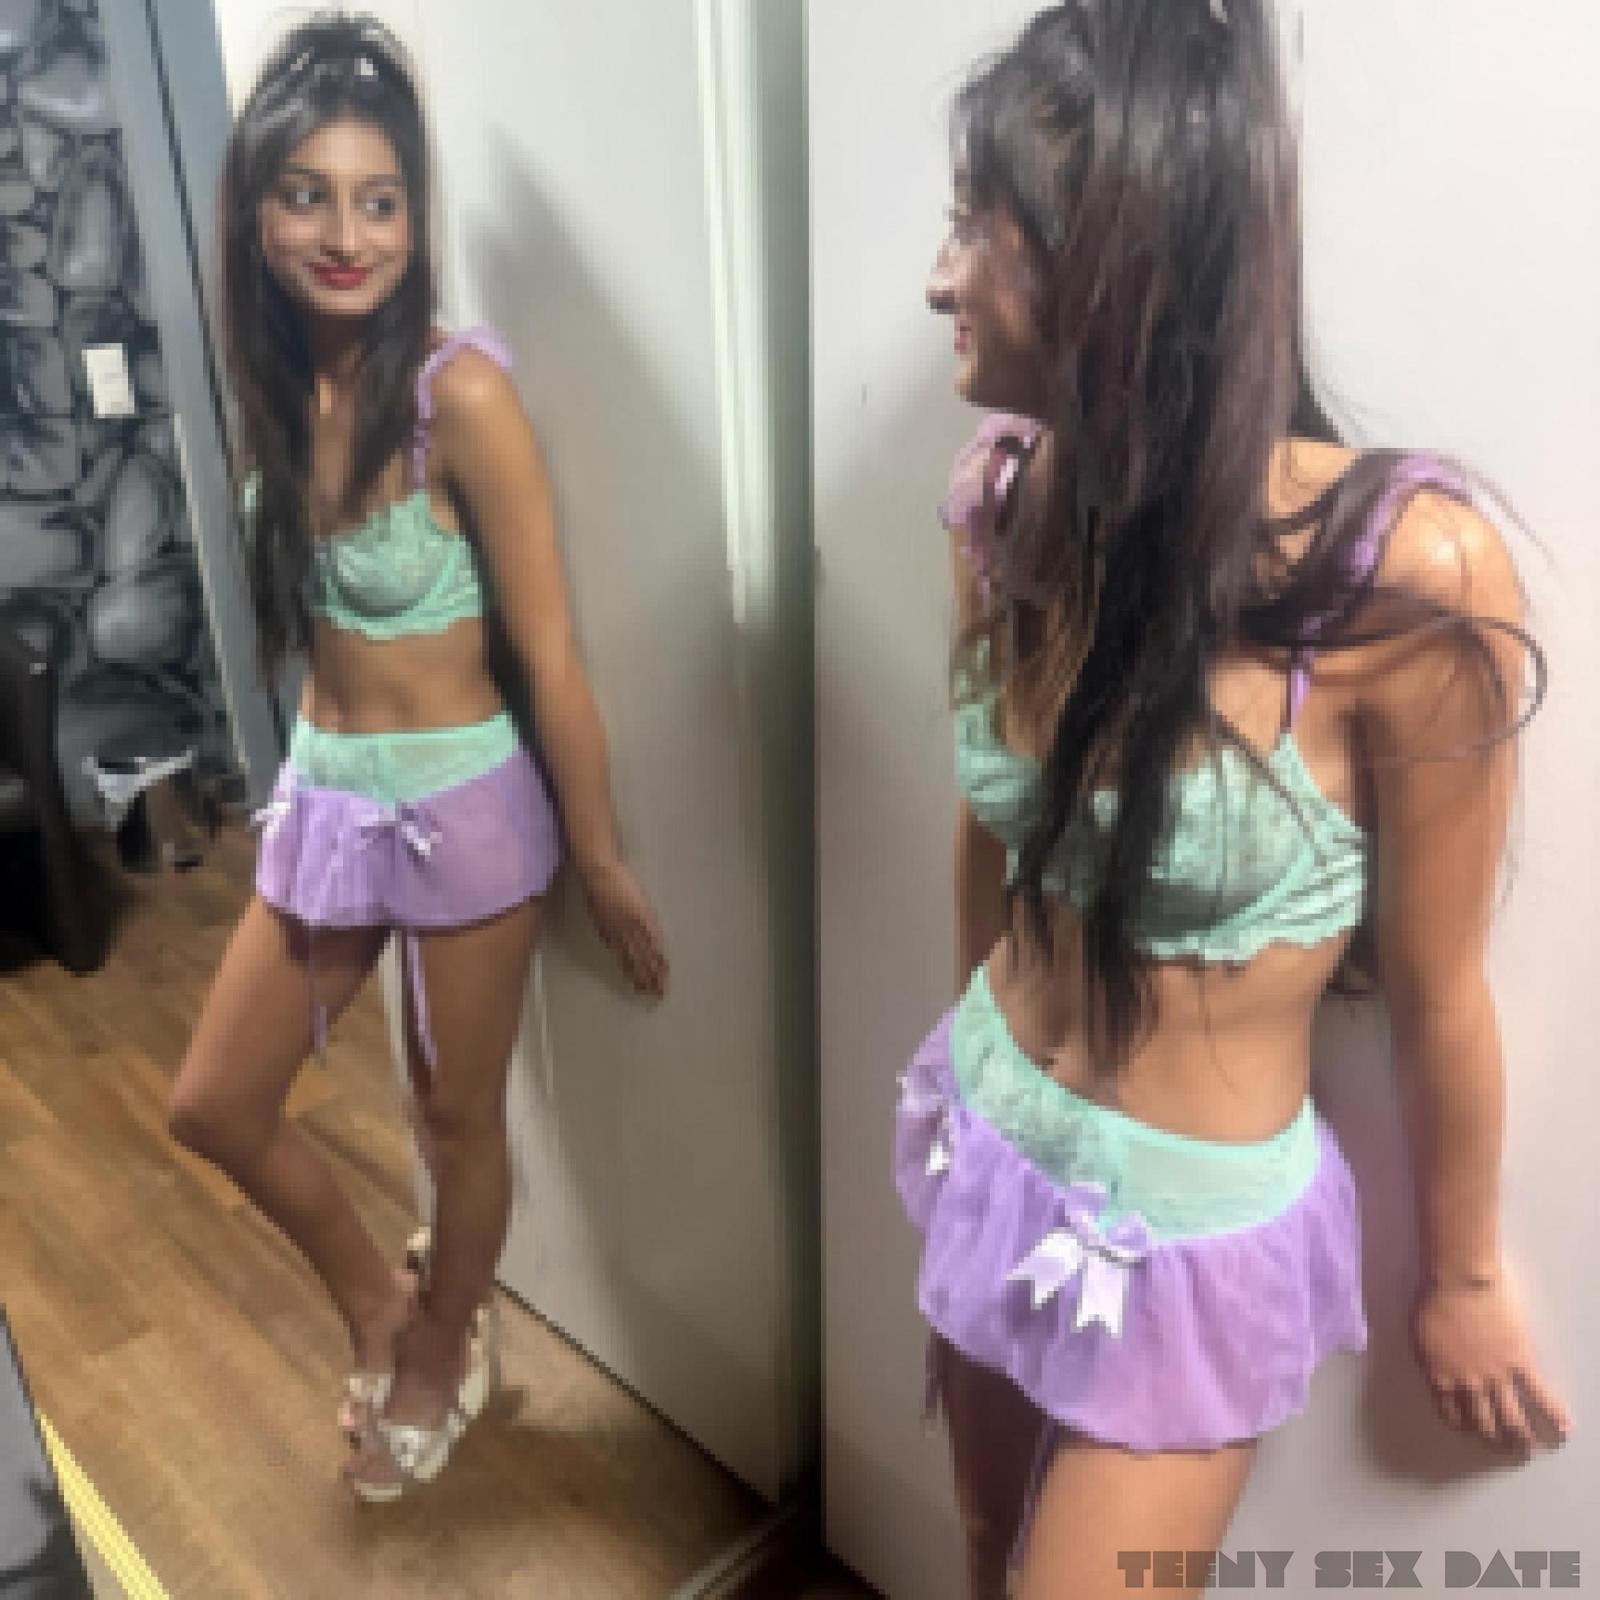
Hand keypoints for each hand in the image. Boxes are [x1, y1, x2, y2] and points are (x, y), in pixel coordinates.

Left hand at [579, 854, 667, 998]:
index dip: (632, 975)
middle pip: (636, 963)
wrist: (598, 872)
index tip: (639, 987)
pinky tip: (664, 962)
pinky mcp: (642, 916)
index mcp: (610, 935)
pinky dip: (658, 952)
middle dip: (646, 980)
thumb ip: (607, 928)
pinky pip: (652, 938)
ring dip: (654, 972)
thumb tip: (611, 940)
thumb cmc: (595, 887)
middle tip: (655, 996)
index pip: (624, 960)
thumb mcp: (597, 912)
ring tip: (663, 986)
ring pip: (645, 954)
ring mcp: (632, 927)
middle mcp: (621, 935)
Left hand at [1411, 1271, 1570, 1453]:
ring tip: (1530, 1451)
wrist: (1459, 1280)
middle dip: (1495, 1441)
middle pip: (1484, 1423)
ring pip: (1512, 1419)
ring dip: (1522, 1439)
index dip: (1463, 1426)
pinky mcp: (1521, 1363)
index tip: (1471, 1431)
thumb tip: (1440, 1370)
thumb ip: (1433, 1359)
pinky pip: (1540, 1395)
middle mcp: (1469, 1385)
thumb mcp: (1421, 1336)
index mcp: (1441, 1377)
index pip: (1451, 1413)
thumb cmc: (1434, 1299)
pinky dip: (1554, 1414)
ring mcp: (1497, 1376)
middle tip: (1505, 1450)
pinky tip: (1564, 1429)